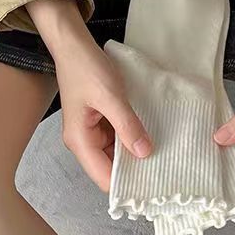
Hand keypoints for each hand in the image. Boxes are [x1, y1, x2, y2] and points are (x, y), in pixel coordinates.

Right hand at [27, 0, 151, 190]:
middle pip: (108, 170)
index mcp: (80, 142)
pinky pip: (116, 141)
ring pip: (114, 156)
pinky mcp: (99, 124)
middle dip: (131, 174)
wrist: (73, 45)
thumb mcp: (110, 96)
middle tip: (161, 176)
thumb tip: (144, 153)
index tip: (149, 189)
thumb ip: (127, 126)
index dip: (124, 185)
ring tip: (159, 160)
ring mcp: (91, 135)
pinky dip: (131, 142)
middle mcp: (83, 143)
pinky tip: (149, 141)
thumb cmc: (86, 68)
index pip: (103, 177)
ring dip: (133, 157)